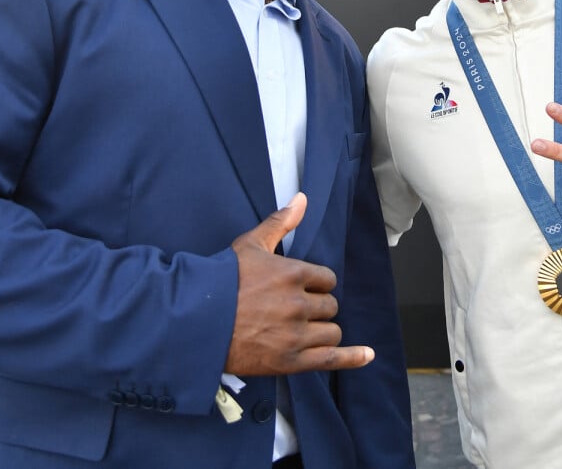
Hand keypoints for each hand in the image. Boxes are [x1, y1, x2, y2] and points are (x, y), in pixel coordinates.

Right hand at [226, 193, 374, 375]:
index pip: (327, 280)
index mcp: (292, 274)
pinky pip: (331, 359)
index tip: (301, 289)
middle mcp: (299, 305)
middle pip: (330, 306)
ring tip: (302, 330)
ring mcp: (296, 335)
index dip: (316, 284)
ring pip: (331, 332)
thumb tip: (302, 199)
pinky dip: (352, 358)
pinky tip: (366, 355)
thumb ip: (280, 222)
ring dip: (322, 330)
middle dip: (317, 307)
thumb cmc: (220, 281)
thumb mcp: (249, 245)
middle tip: (295, 311)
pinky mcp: (290, 362)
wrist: (195, 322)